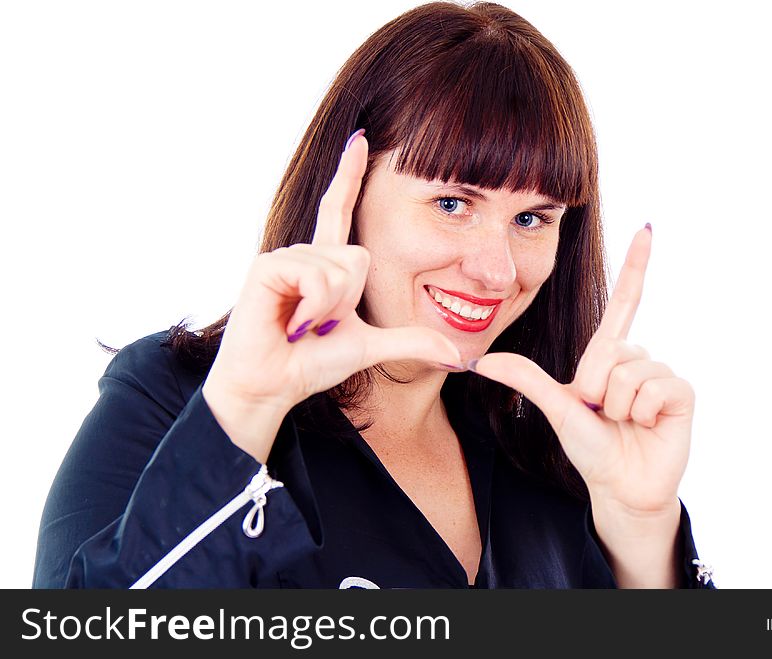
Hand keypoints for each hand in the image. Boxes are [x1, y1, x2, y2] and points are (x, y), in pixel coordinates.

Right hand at [202, 131, 461, 461]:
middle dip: (348, 301)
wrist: (273, 384)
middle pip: (359, 257)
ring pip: (340, 269)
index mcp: (327, 264)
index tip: (361, 138)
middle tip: (320, 326)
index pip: (340, 209)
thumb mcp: (370, 346)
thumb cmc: (312, 363)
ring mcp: (285, 257)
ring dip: (329, 310)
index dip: (350, 174)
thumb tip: (457, 356)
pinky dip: (313, 308)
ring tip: (303, 326)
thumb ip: (410, 341)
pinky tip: (291, 323)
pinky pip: (317, 277)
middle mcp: (307, 253)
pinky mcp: (267, 266)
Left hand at [469, 226, 693, 516]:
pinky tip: (646, 426)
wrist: (621, 486)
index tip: (647, 228)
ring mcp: (661, 373)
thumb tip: (478, 360)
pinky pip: (653, 387)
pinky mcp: (681, 392)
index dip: (635, 266)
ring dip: (617, 406)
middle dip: (596, 390)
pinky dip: (640, 413)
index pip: (625, 302)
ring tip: (624, 422)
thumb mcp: (556, 407)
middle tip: (604, 415)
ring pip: (628, 371)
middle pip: (608, 351)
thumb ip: (524, 379)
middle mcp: (637, 357)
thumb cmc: (590, 447)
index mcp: (608, 355)